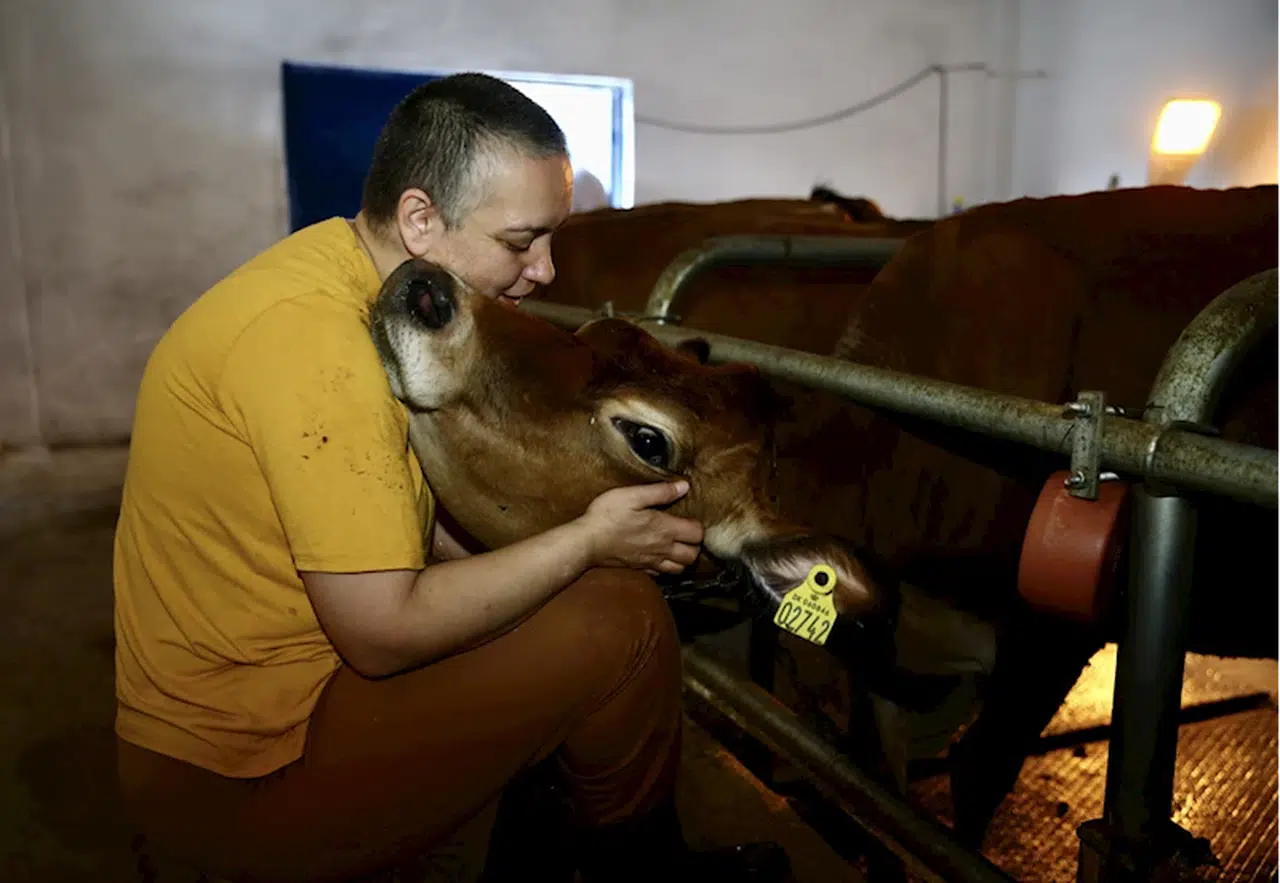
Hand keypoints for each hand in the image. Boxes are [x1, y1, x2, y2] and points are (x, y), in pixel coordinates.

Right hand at [577, 480, 704, 574]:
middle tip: (687, 534)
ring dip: (683, 559)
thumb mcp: (632, 495)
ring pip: (680, 568)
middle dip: (695, 546)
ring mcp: (651, 561)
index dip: (698, 526)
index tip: (689, 518)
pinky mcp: (639, 568)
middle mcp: (662, 548)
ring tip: (678, 546)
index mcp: (664, 529)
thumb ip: (660, 491)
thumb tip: (683, 486)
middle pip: (693, 555)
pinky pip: (662, 574)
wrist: (586, 542)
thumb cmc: (607, 516)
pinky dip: (667, 567)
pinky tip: (660, 556)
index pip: (697, 534)